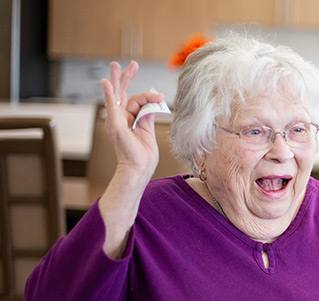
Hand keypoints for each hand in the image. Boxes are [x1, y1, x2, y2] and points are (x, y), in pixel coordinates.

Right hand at [100, 61, 164, 179]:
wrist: (140, 169)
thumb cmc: (143, 155)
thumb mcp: (148, 130)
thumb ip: (147, 114)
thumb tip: (153, 102)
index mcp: (128, 119)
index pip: (135, 100)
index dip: (148, 96)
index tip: (161, 96)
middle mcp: (120, 118)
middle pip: (122, 93)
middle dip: (126, 77)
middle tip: (132, 64)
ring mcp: (116, 121)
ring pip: (116, 96)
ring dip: (117, 79)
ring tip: (115, 65)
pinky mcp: (115, 125)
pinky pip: (111, 106)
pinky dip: (109, 94)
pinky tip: (107, 83)